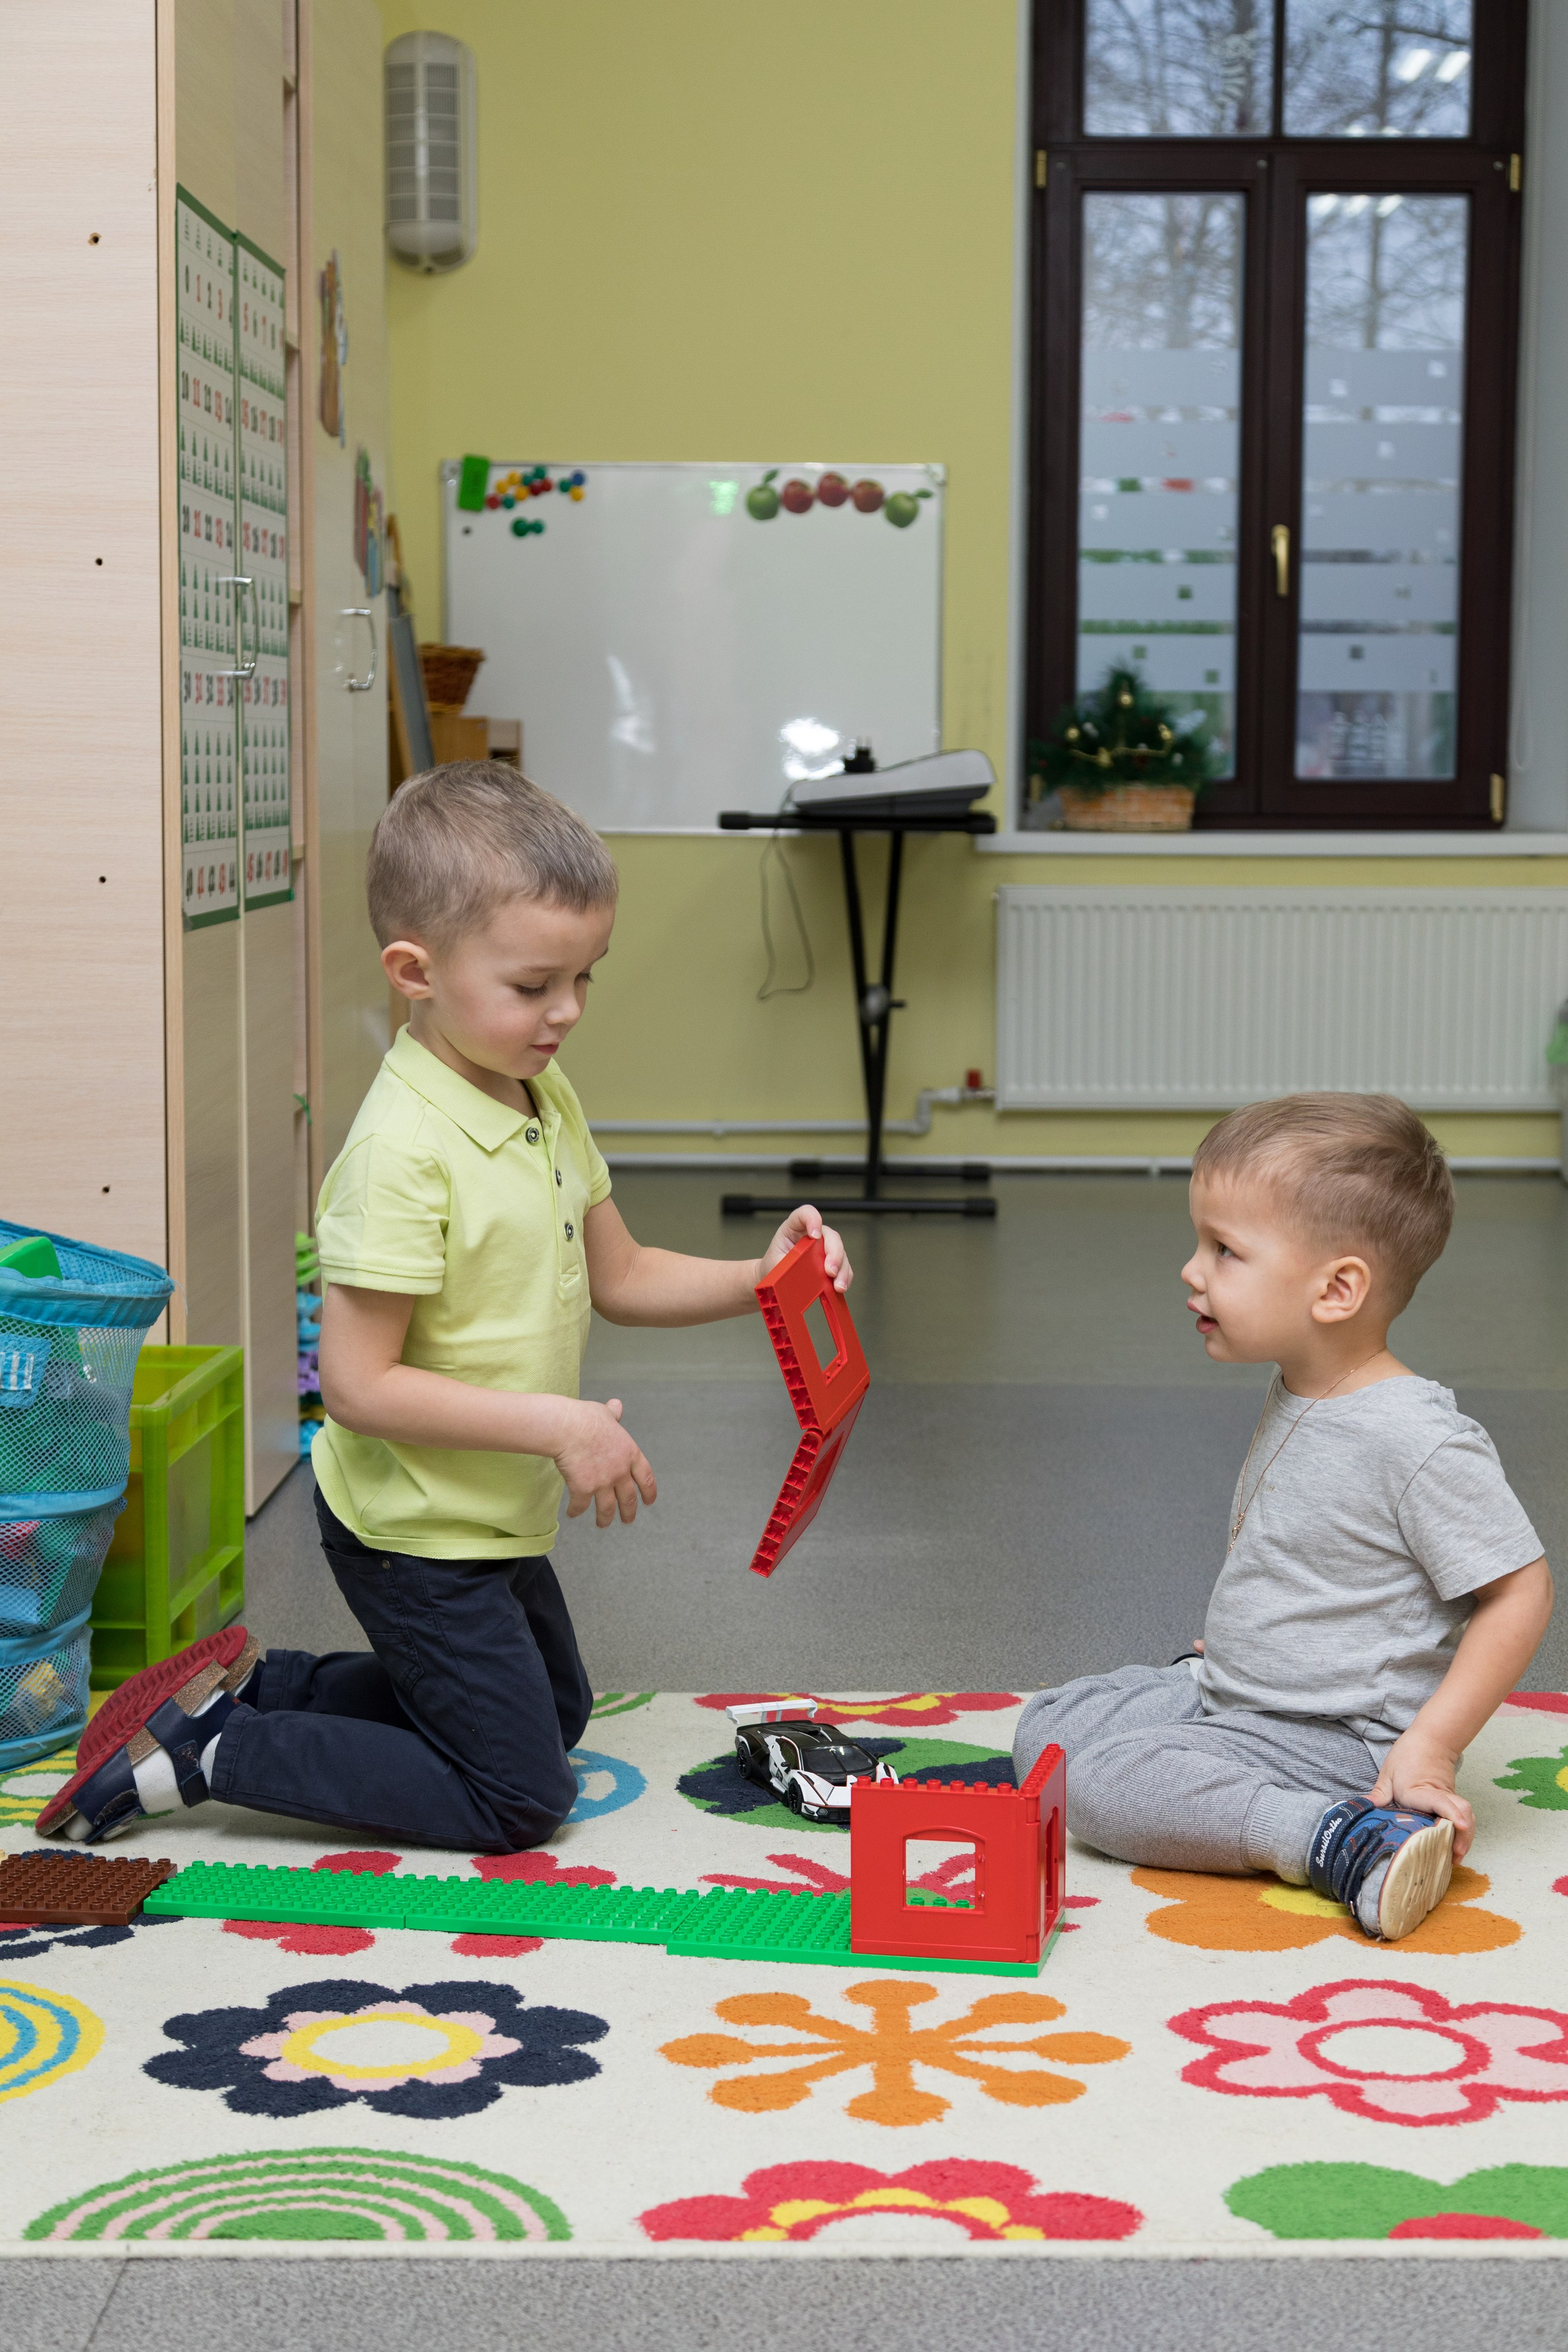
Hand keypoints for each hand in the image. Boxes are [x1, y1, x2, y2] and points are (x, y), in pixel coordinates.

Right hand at [553, 1398, 656, 1528]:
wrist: (567, 1428)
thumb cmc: (585, 1417)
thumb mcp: (605, 1413)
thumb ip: (613, 1414)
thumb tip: (617, 1405)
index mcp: (630, 1454)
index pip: (646, 1478)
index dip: (649, 1492)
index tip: (649, 1501)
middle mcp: (620, 1471)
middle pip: (629, 1498)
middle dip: (629, 1512)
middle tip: (628, 1520)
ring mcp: (603, 1482)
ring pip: (607, 1508)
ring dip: (605, 1519)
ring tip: (603, 1524)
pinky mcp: (584, 1489)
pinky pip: (580, 1506)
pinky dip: (576, 1511)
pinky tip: (572, 1513)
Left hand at [757, 1205, 852, 1293]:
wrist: (772, 1279)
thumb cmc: (772, 1267)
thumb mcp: (774, 1264)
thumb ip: (787, 1266)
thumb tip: (803, 1276)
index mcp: (793, 1229)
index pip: (805, 1214)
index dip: (812, 1219)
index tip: (814, 1235)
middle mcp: (812, 1236)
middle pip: (830, 1236)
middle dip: (834, 1253)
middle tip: (830, 1270)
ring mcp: (823, 1248)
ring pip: (840, 1252)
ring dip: (842, 1270)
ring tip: (837, 1285)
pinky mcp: (830, 1262)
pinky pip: (843, 1267)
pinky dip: (844, 1278)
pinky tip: (839, 1287)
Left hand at [1367, 1728, 1474, 1861]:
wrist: (1431, 1740)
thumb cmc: (1407, 1755)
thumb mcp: (1388, 1772)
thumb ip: (1379, 1794)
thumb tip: (1365, 1809)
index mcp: (1418, 1790)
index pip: (1439, 1801)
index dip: (1451, 1813)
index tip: (1459, 1825)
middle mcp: (1438, 1795)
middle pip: (1460, 1812)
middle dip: (1462, 1835)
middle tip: (1454, 1856)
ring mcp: (1449, 1798)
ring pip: (1466, 1815)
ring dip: (1465, 1836)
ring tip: (1455, 1857)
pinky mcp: (1454, 1801)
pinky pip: (1463, 1817)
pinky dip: (1463, 1832)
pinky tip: (1455, 1847)